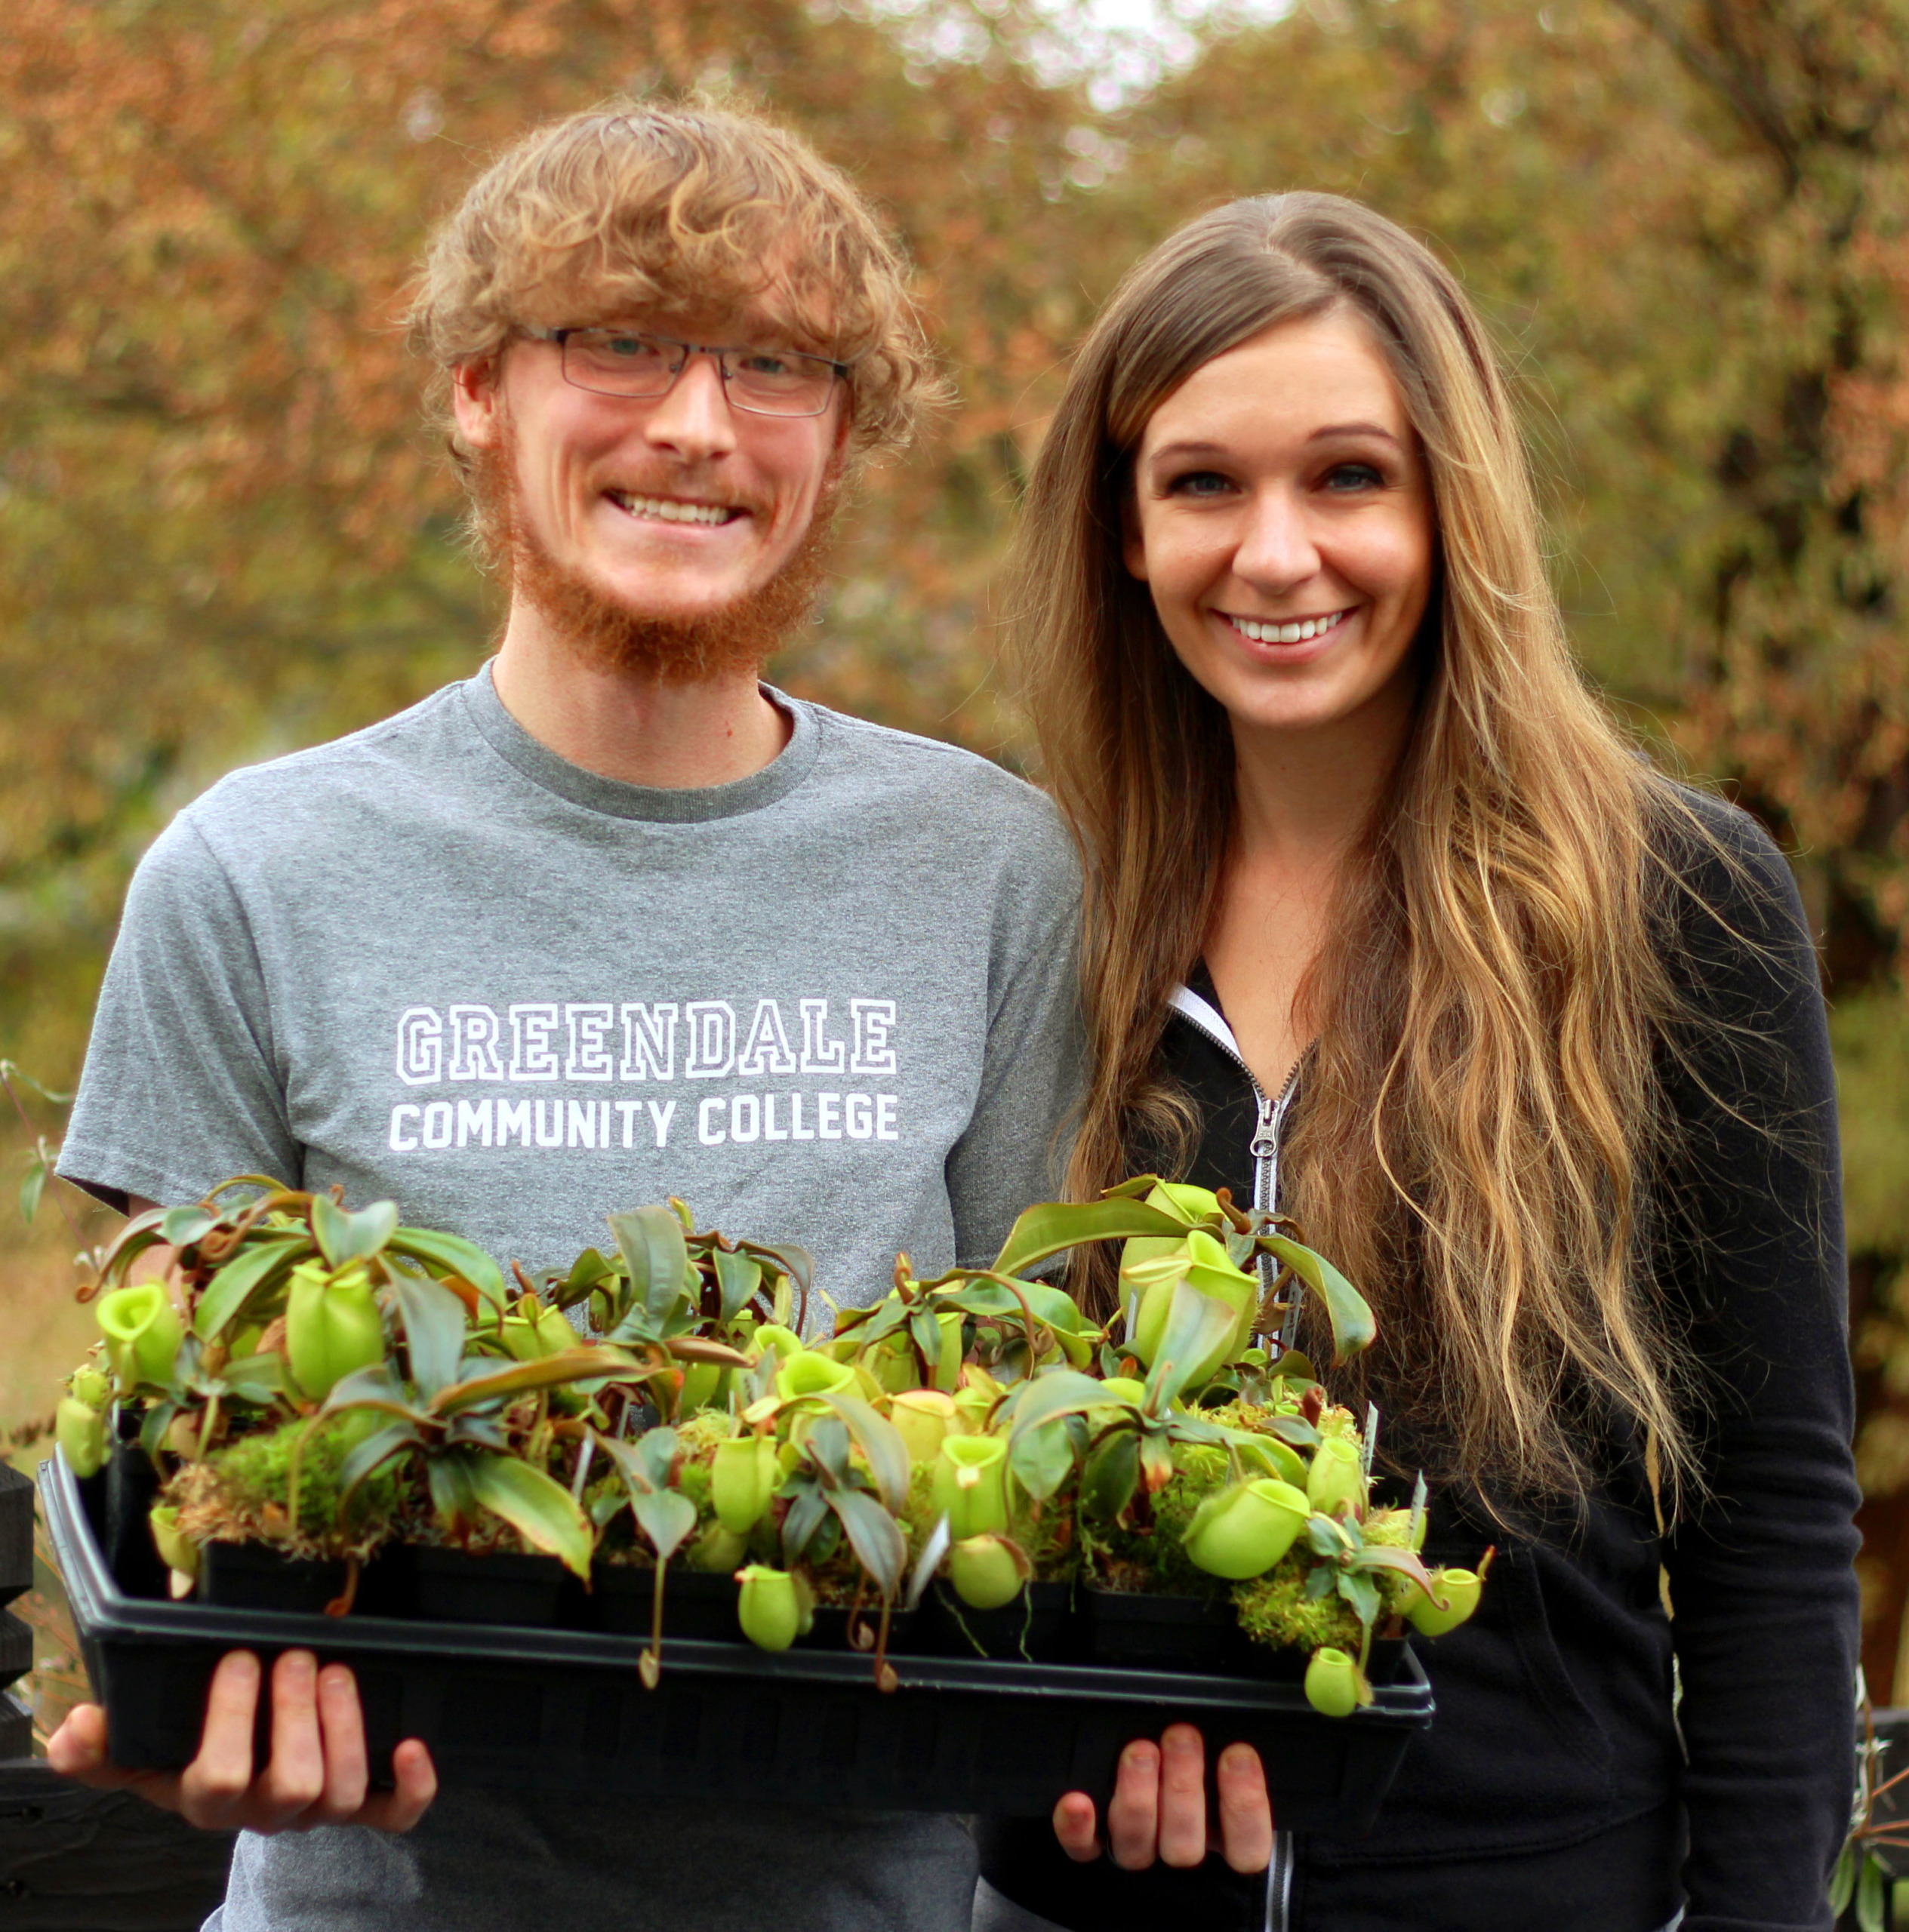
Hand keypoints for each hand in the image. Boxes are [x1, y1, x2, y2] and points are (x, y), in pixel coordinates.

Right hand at [47, 1648, 436, 1832]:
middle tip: (296, 1657)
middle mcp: (267, 1812)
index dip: (232, 1720)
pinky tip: (413, 1745)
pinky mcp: (366, 1807)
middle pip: (293, 1785)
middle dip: (297, 1716)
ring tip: (336, 1672)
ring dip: (347, 1729)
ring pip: (342, 1793)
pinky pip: (396, 1816)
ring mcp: (318, 1812)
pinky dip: (412, 1787)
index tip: (238, 1658)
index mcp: (210, 1798)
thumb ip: (105, 1744)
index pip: (219, 1778)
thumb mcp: (144, 1751)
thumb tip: (75, 1728)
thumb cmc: (192, 1754)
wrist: (242, 1784)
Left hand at [1051, 1724, 1271, 1872]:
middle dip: (1183, 1788)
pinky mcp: (1094, 1845)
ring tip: (1140, 1751)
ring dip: (1138, 1799)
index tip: (1237, 1754)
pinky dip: (1078, 1827)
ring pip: (1137, 1847)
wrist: (1146, 1767)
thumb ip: (1235, 1747)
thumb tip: (1245, 1721)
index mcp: (1223, 1834)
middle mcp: (1179, 1845)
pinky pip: (1083, 1848)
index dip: (1245, 1806)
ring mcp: (1136, 1848)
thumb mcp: (1224, 1751)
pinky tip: (1078, 1801)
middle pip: (1184, 1845)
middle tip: (1181, 1736)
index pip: (1246, 1848)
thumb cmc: (1200, 1756)